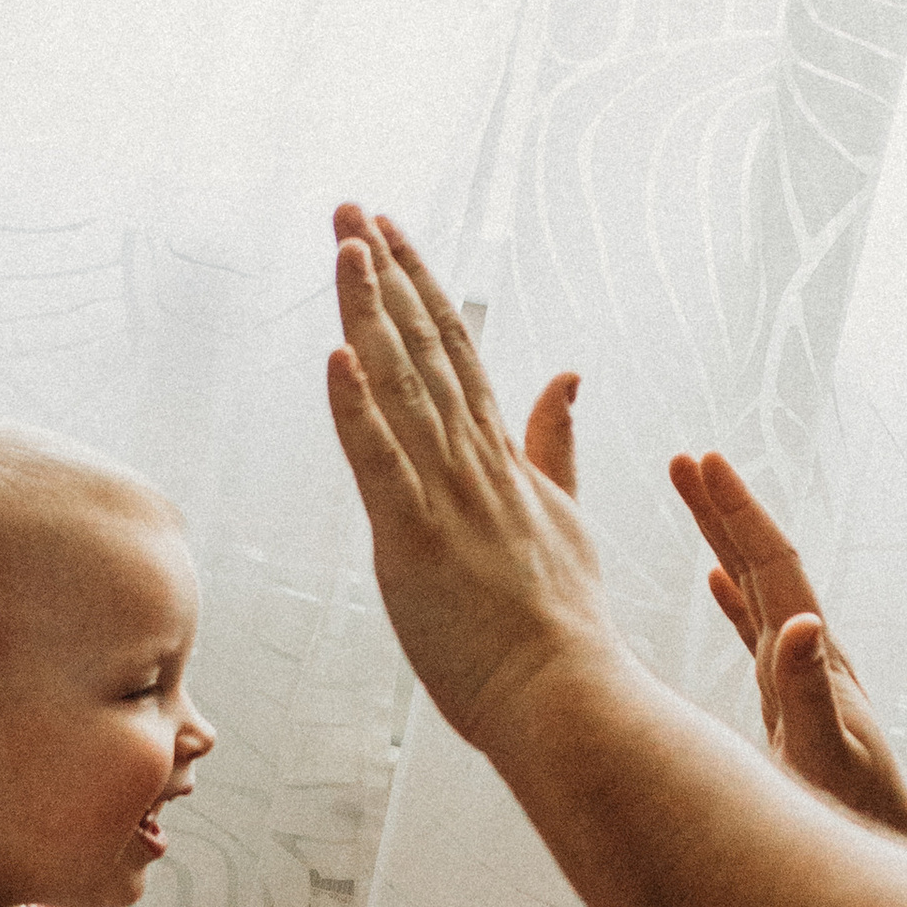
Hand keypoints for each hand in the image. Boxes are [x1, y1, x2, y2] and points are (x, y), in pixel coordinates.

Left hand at [326, 206, 606, 746]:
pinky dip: (358, 411)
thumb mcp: (566, 519)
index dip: (420, 287)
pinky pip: (382, 466)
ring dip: (370, 313)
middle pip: (425, 350)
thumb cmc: (561, 628)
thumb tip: (565, 374)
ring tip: (345, 245)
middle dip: (384, 274)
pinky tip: (338, 357)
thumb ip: (555, 447)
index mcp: (501, 462)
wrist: (569, 698)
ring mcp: (448, 500)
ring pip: (402, 388)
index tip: (389, 232)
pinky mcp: (418, 543)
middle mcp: (474, 465)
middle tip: (349, 208)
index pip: (457, 354)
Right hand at [668, 449, 906, 846]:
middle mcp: (809, 651)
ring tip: (689, 493)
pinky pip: (753, 629)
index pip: (773, 567)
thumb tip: (802, 622)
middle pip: (760, 561)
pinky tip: (713, 579)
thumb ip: (811, 693)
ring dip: (722, 538)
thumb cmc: (857, 812)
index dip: (737, 513)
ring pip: (753, 587)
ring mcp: (800, 670)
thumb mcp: (827, 756)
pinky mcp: (790, 696)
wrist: (897, 843)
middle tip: (684, 457)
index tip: (704, 461)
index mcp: (813, 656)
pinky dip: (731, 596)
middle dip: (723, 508)